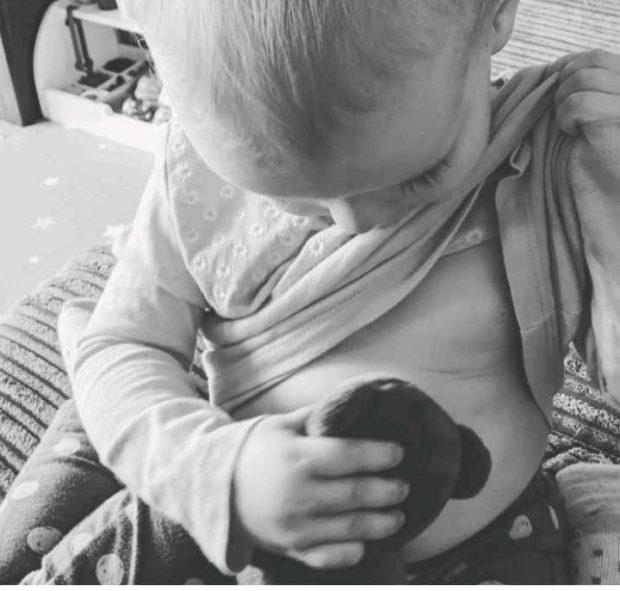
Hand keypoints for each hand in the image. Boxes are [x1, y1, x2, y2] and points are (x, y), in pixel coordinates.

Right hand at [232, 407, 407, 569]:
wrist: (217, 488)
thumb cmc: (254, 451)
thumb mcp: (280, 425)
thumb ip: (316, 417)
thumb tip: (351, 405)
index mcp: (297, 457)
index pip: (348, 455)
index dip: (378, 454)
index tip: (399, 453)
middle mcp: (298, 493)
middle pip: (355, 493)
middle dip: (387, 491)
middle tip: (404, 486)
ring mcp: (295, 525)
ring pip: (349, 528)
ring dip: (380, 523)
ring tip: (398, 516)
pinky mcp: (291, 549)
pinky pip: (328, 557)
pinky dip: (351, 552)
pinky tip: (366, 543)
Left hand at [552, 49, 619, 140]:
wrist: (603, 190)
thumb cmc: (590, 149)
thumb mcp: (588, 107)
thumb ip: (582, 81)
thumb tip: (558, 64)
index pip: (595, 57)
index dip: (568, 73)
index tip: (563, 101)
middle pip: (590, 60)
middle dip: (564, 88)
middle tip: (567, 117)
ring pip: (582, 78)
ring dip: (563, 104)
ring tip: (573, 127)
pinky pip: (579, 102)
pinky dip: (567, 118)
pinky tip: (576, 135)